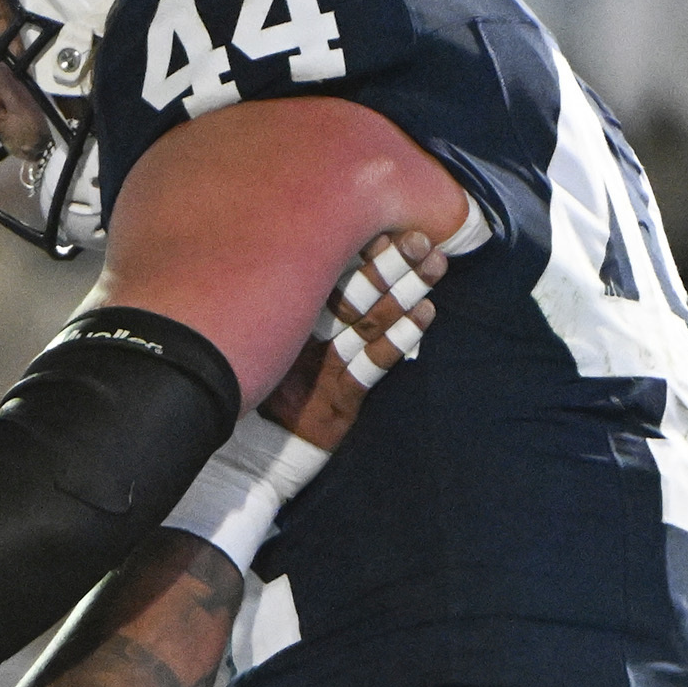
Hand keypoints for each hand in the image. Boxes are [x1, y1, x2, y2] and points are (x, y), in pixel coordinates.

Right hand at [262, 231, 442, 451]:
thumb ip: (299, 319)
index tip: (390, 225)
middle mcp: (307, 339)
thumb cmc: (269, 405)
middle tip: (422, 237)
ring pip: (368, 321)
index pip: (330, 278)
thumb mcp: (279, 355)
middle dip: (390, 263)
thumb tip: (329, 279)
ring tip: (435, 264)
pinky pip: (371, 365)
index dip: (361, 252)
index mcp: (292, 323)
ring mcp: (323, 368)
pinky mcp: (337, 401)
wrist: (252, 461)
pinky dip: (399, 339)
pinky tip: (425, 315)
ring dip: (404, 291)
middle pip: (353, 292)